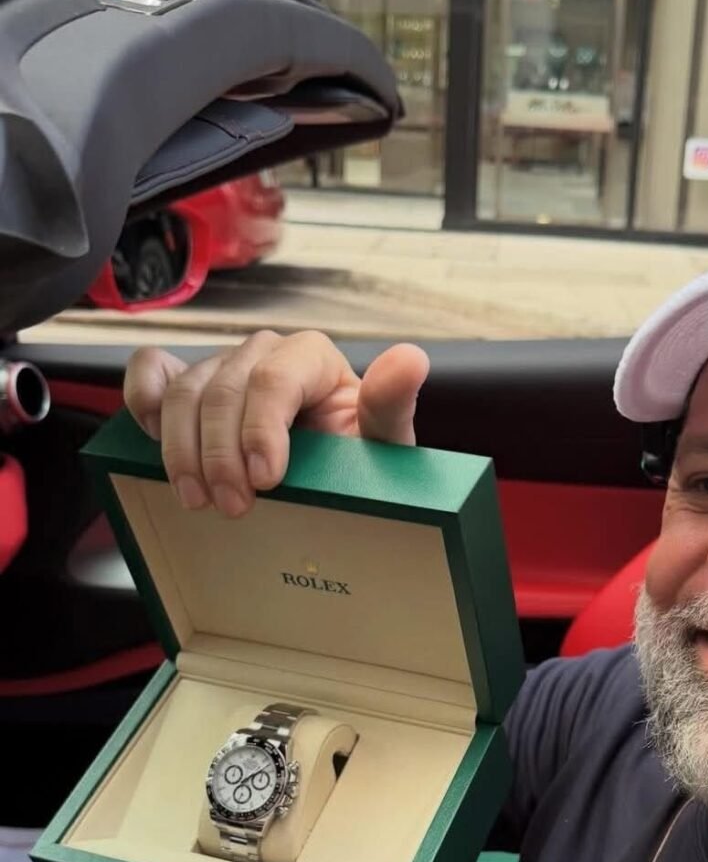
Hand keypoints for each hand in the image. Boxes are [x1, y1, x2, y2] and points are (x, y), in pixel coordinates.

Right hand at [123, 331, 429, 517]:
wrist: (335, 480)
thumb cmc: (358, 460)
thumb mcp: (383, 444)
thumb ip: (391, 404)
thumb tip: (410, 360)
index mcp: (312, 358)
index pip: (274, 378)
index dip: (262, 428)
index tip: (266, 478)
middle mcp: (264, 355)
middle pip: (223, 389)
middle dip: (221, 453)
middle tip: (232, 506)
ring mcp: (223, 368)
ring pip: (183, 392)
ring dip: (182, 450)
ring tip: (197, 499)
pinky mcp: (190, 385)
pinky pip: (151, 372)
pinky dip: (142, 402)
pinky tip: (150, 439)